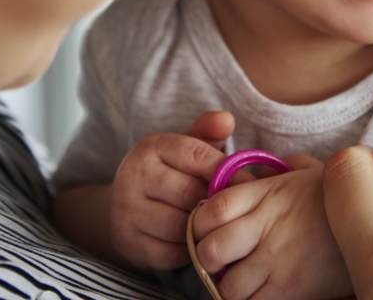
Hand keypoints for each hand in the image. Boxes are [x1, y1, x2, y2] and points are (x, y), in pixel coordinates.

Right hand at [107, 111, 233, 269]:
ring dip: (200, 228)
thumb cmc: (171, 173)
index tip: (246, 182)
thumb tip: (226, 119)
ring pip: (180, 225)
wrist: (128, 206)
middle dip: (213, 202)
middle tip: (231, 208)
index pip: (196, 155)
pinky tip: (193, 241)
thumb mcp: (187, 148)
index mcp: (150, 147)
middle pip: (190, 193)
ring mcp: (126, 211)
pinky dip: (187, 250)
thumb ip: (208, 133)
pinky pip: (171, 253)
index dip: (225, 170)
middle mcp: (132, 176)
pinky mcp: (128, 242)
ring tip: (211, 223)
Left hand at [191, 154, 352, 299]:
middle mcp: (268, 227)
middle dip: (208, 259)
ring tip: (243, 280)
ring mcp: (279, 261)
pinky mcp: (292, 289)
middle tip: (220, 260)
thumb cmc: (337, 200)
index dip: (200, 224)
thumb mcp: (303, 175)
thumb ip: (269, 174)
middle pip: (210, 250)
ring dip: (230, 287)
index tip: (208, 230)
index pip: (211, 210)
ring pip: (229, 286)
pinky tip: (260, 292)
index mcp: (268, 195)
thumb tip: (242, 177)